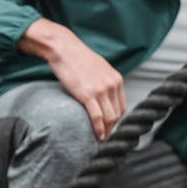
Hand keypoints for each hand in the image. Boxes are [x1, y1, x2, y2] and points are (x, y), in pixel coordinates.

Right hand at [18, 19, 125, 140]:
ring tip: (100, 139)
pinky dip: (99, 129)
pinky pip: (97, 117)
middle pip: (117, 114)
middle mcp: (112, 85)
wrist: (64, 48)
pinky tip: (97, 135)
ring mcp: (101, 90)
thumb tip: (104, 95)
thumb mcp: (99, 68)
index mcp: (116, 79)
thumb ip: (105, 81)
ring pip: (110, 118)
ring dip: (106, 131)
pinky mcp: (88, 94)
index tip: (110, 127)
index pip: (122, 106)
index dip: (117, 120)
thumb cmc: (78, 58)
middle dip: (112, 128)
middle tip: (105, 137)